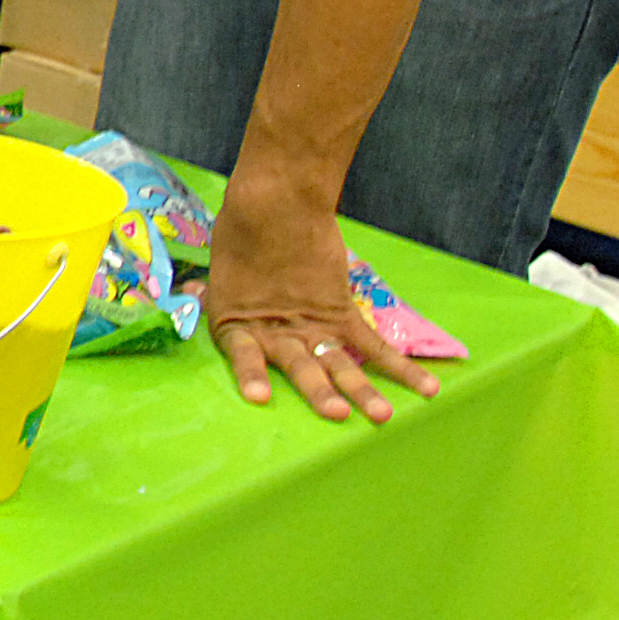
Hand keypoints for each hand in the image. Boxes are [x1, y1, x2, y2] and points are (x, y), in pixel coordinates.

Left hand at [202, 181, 439, 423]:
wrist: (277, 203)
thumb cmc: (240, 234)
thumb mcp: (219, 272)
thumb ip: (216, 294)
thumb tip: (192, 293)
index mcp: (238, 323)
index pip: (244, 358)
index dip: (252, 376)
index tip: (260, 399)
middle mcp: (277, 330)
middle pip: (302, 367)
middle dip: (320, 392)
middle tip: (337, 415)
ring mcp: (313, 322)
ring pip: (341, 363)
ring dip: (362, 390)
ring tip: (382, 415)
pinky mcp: (341, 310)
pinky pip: (374, 343)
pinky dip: (401, 367)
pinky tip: (426, 388)